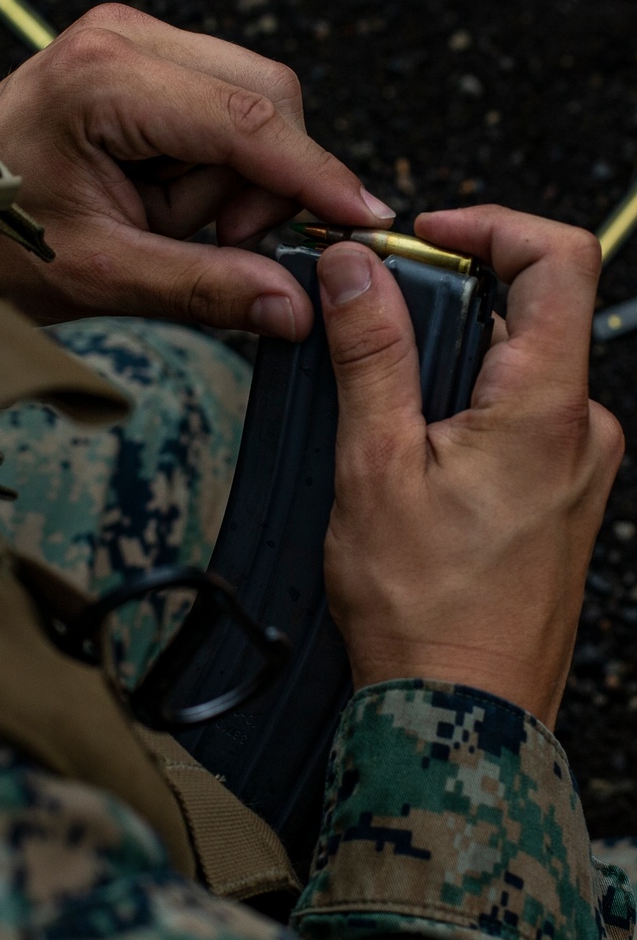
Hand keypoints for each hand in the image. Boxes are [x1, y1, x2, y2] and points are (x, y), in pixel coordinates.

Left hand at [0, 4, 393, 338]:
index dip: (316, 175)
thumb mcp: (97, 274)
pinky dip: (210, 159)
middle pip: (265, 97)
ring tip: (159, 219)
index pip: (247, 121)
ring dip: (229, 175)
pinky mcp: (139, 51)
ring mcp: (131, 33)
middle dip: (259, 181)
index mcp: (104, 79)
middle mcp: (124, 34)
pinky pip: (221, 101)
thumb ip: (201, 288)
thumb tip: (296, 308)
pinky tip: (159, 192)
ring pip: (251, 100)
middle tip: (205, 239)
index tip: (366, 221)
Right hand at [318, 205, 623, 727]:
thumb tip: (360, 265)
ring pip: (514, 366)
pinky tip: (409, 456)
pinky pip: (516, 417)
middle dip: (445, 303)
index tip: (425, 236)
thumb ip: (372, 350)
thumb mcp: (375, 462)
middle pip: (527, 309)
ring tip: (380, 415)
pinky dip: (461, 408)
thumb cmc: (424, 608)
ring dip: (446, 363)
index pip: (559, 257)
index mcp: (547, 407)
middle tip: (371, 328)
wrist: (460, 716)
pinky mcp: (559, 495)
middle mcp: (580, 429)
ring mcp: (577, 466)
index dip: (491, 223)